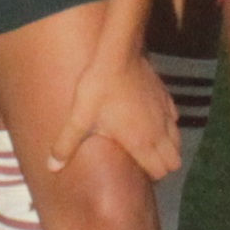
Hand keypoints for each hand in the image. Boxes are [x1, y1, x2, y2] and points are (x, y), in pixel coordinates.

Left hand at [47, 46, 179, 183]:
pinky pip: (174, 119)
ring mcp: (165, 113)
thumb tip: (52, 168)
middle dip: (162, 164)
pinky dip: (166, 124)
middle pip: (174, 162)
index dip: (150, 175)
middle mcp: (159, 131)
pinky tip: (149, 118)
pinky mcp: (166, 97)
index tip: (134, 169)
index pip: (161, 171)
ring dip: (166, 146)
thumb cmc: (99, 88)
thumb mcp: (80, 118)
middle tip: (142, 159)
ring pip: (177, 141)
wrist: (118, 54)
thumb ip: (67, 145)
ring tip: (146, 142)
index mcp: (141, 142)